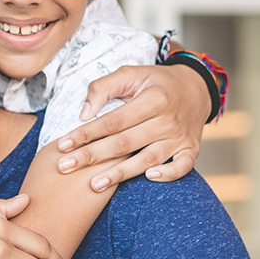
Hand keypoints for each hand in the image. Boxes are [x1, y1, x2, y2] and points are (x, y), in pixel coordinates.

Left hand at [56, 64, 207, 190]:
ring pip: (147, 159)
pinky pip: (182, 167)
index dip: (86, 134)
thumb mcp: (132, 73)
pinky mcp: (190, 149)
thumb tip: (83, 113)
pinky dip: (168, 174)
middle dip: (92, 156)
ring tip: (94, 185)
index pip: (113, 121)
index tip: (62, 145)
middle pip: (124, 143)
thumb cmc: (156, 82)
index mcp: (152, 99)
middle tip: (65, 167)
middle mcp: (167, 120)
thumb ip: (104, 87)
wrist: (197, 88)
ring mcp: (180, 137)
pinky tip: (147, 178)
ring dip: (120, 174)